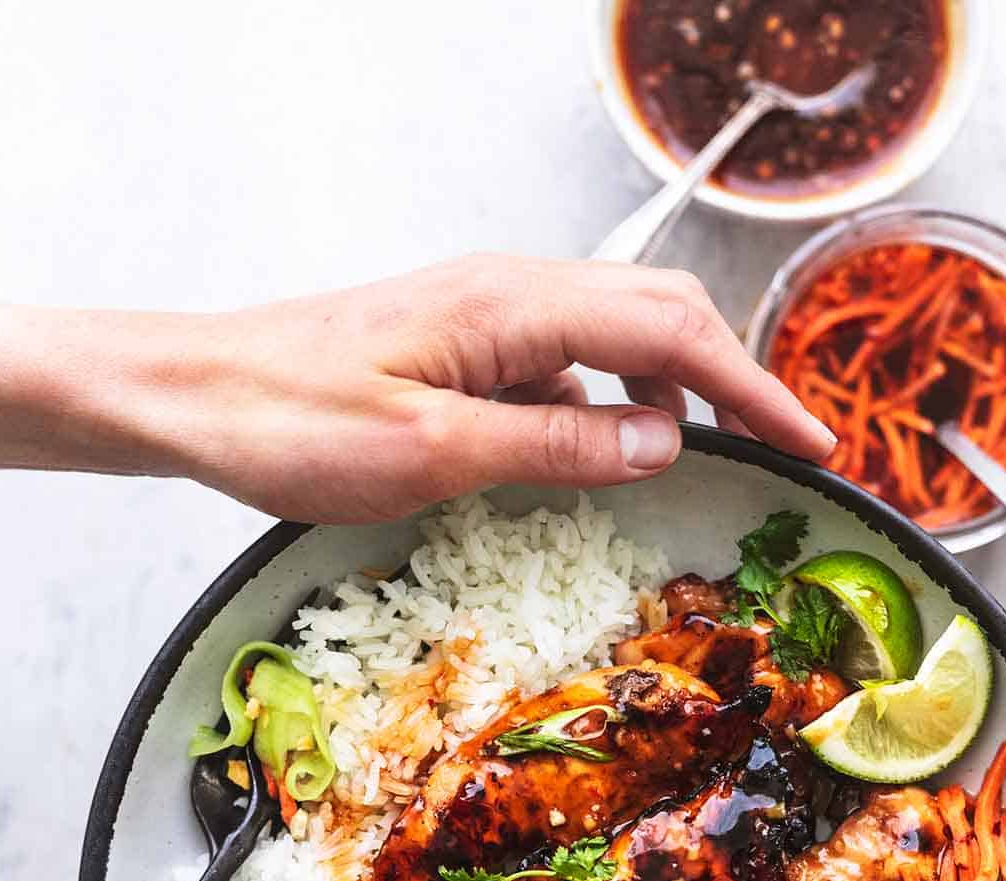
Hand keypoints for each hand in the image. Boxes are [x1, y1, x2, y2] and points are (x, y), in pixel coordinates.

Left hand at [0, 257, 834, 521]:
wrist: (191, 395)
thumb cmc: (287, 420)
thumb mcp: (430, 455)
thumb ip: (555, 446)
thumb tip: (662, 441)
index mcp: (513, 308)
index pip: (672, 334)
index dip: (754, 390)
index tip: (814, 444)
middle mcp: (510, 293)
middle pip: (661, 314)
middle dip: (732, 378)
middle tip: (785, 450)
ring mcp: (486, 315)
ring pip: (616, 337)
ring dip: (669, 393)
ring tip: (701, 462)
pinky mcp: (462, 345)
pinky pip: (563, 367)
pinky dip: (604, 409)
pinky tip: (596, 456)